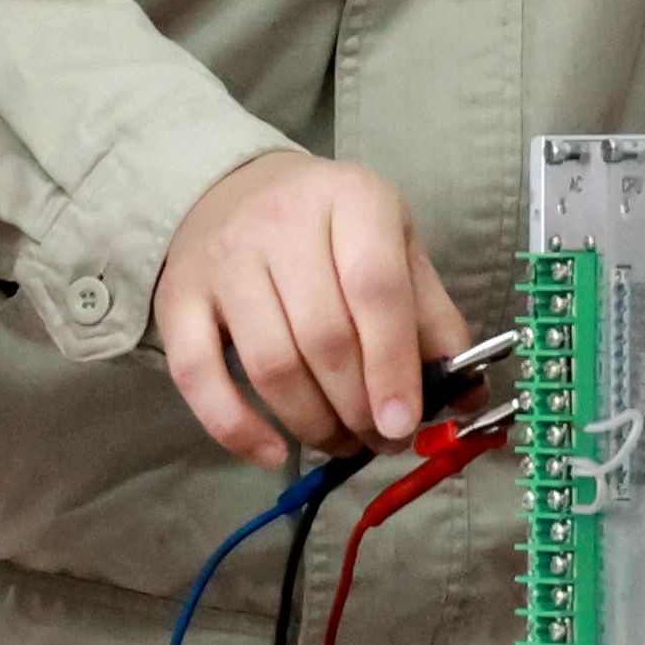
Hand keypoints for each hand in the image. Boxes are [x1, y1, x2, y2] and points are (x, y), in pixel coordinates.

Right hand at [155, 150, 466, 463]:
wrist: (233, 189)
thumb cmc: (332, 229)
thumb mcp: (396, 249)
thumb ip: (432, 319)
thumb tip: (468, 397)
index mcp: (352, 199)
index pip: (376, 288)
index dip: (393, 364)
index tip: (405, 423)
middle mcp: (281, 221)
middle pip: (323, 337)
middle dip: (358, 407)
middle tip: (381, 440)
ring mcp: (223, 259)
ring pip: (270, 365)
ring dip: (312, 423)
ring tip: (341, 443)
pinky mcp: (176, 298)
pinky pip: (198, 377)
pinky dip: (235, 428)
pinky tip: (273, 454)